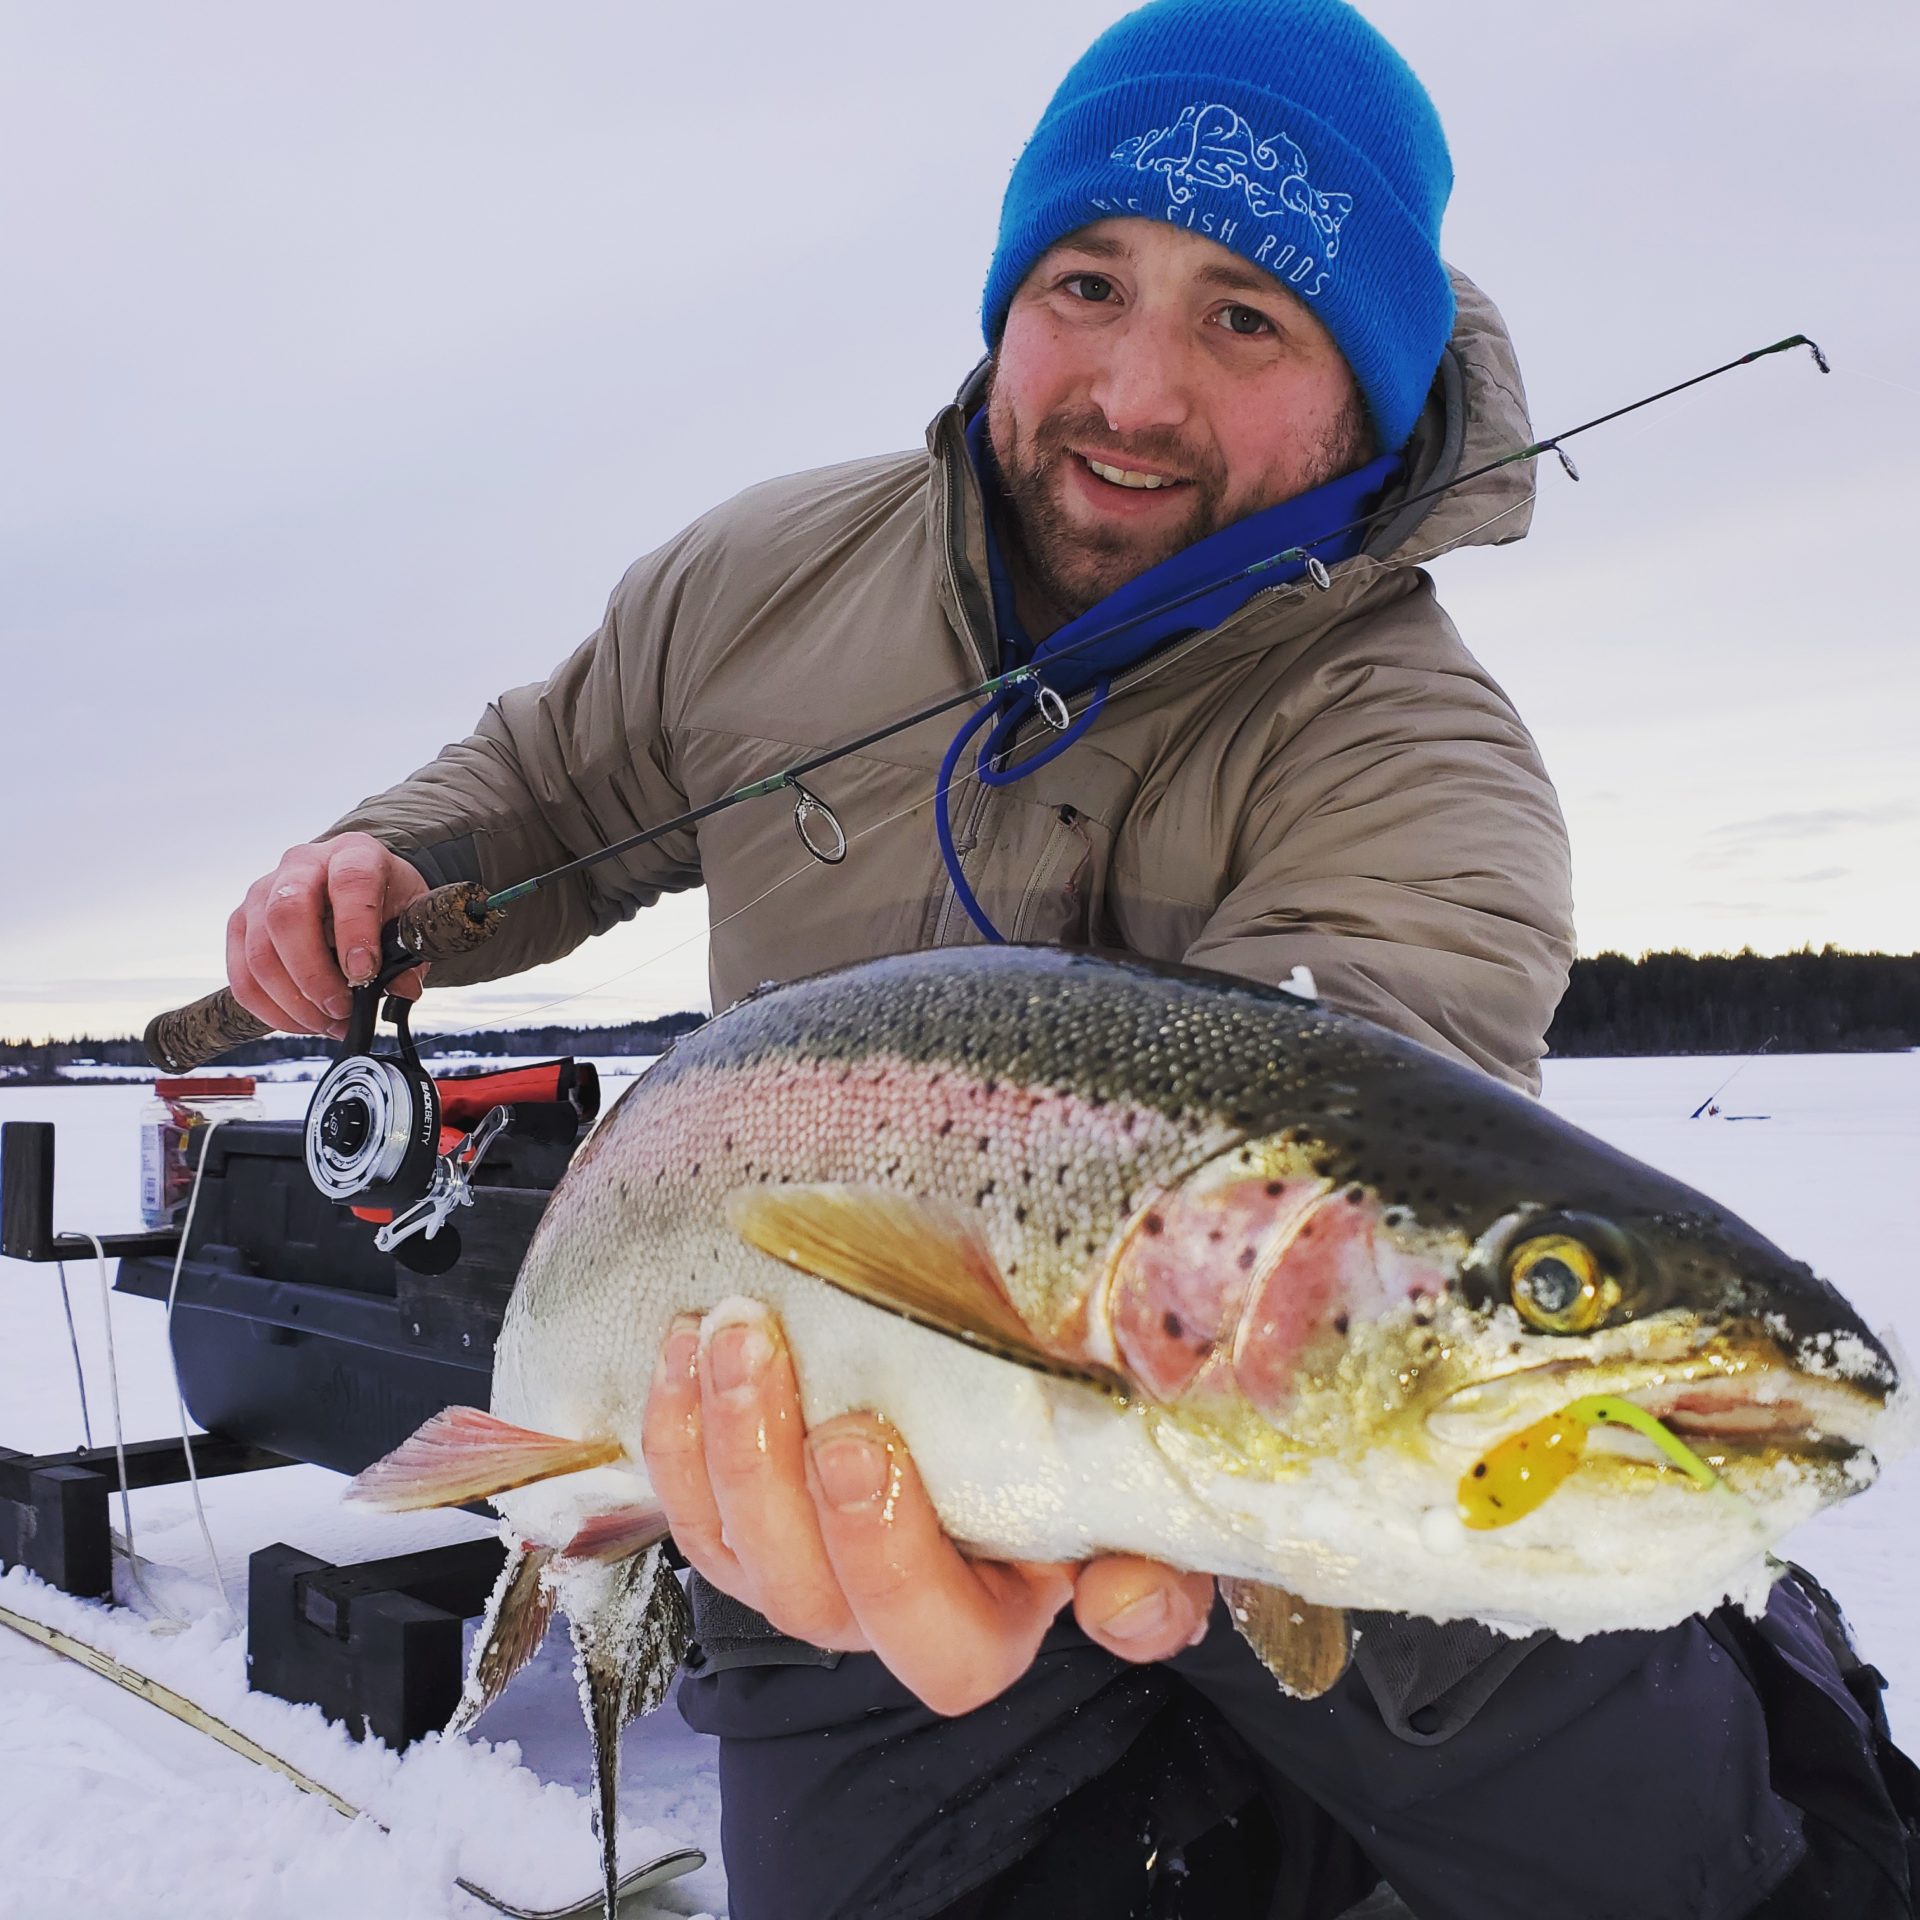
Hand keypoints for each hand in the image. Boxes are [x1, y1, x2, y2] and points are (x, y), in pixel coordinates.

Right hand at [226, 833, 429, 1039]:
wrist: (356, 882)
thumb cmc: (384, 897)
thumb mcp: (411, 913)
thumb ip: (410, 949)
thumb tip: (403, 990)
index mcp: (352, 854)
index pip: (349, 882)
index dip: (355, 930)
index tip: (365, 973)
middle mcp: (301, 866)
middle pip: (287, 915)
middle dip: (313, 975)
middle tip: (341, 1009)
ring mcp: (263, 893)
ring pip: (258, 951)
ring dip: (292, 1001)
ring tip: (328, 1022)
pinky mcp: (241, 924)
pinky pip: (241, 974)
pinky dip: (270, 1008)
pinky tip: (302, 1022)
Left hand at [641, 1303, 1215, 1716]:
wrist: (1002, 1399)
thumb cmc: (1075, 1453)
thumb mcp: (1134, 1503)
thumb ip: (1150, 1558)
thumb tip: (1125, 1601)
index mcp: (984, 1623)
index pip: (940, 1646)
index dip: (891, 1561)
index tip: (867, 1446)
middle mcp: (878, 1617)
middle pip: (811, 1596)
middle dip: (778, 1477)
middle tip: (780, 1367)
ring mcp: (801, 1574)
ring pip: (736, 1549)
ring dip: (720, 1438)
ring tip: (729, 1332)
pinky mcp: (743, 1527)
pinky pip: (688, 1503)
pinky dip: (675, 1426)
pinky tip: (681, 1344)